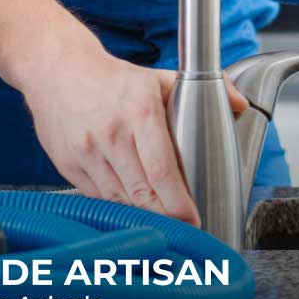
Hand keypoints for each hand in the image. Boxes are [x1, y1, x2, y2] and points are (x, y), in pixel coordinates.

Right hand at [19, 43, 248, 224]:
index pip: (162, 169)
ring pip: (118, 199)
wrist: (58, 69)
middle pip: (141, 192)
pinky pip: (97, 197)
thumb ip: (209, 88)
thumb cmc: (115, 79)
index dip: (178, 201)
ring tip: (162, 224)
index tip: (193, 218)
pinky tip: (132, 209)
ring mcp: (87, 152)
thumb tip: (241, 106)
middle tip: (183, 229)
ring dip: (141, 215)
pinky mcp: (68, 165)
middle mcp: (112, 134)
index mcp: (140, 112)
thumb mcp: (161, 78)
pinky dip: (117, 206)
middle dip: (164, 216)